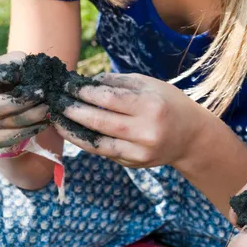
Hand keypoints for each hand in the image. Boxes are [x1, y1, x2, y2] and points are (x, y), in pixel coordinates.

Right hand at [0, 52, 49, 149]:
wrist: (4, 97)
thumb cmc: (10, 73)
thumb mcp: (13, 62)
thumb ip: (18, 63)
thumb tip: (29, 71)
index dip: (0, 74)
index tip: (19, 74)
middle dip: (19, 101)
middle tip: (42, 93)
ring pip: (5, 122)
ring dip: (31, 115)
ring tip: (48, 107)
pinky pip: (11, 137)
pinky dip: (31, 128)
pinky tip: (45, 120)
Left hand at [54, 73, 206, 167]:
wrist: (191, 136)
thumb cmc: (167, 103)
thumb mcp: (149, 85)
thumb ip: (118, 83)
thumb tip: (86, 82)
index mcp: (151, 107)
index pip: (110, 99)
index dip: (85, 93)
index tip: (67, 85)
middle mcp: (146, 132)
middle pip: (101, 122)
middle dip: (74, 112)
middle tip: (55, 102)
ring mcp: (140, 152)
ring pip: (98, 143)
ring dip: (73, 133)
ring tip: (57, 122)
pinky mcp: (135, 164)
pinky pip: (105, 152)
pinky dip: (87, 143)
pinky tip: (74, 133)